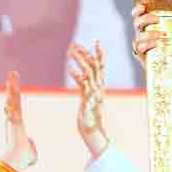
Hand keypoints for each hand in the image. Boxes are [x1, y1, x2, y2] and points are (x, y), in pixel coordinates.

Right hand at [1, 70, 37, 170]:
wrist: (16, 161)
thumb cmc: (23, 160)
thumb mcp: (30, 154)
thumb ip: (31, 149)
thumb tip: (31, 152)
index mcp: (17, 125)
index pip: (16, 107)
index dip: (14, 97)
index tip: (12, 88)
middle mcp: (12, 119)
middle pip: (13, 99)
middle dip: (12, 85)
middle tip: (12, 73)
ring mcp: (12, 119)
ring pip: (12, 99)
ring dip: (12, 86)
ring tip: (12, 74)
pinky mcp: (14, 120)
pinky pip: (14, 105)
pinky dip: (13, 95)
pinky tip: (12, 84)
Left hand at [69, 42, 109, 157]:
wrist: (92, 129)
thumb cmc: (90, 114)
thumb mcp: (89, 96)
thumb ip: (86, 84)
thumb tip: (80, 73)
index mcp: (100, 84)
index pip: (102, 65)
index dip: (100, 53)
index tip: (97, 41)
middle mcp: (99, 87)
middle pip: (95, 65)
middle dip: (86, 53)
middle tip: (75, 44)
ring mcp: (95, 92)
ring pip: (89, 72)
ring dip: (80, 61)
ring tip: (69, 52)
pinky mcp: (88, 99)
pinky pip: (84, 85)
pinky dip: (77, 77)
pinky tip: (70, 70)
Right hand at [130, 2, 171, 76]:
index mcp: (148, 25)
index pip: (138, 14)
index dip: (137, 9)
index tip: (143, 6)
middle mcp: (142, 33)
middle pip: (137, 22)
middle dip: (146, 18)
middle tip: (158, 19)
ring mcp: (140, 44)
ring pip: (139, 35)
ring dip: (150, 33)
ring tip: (163, 34)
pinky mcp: (141, 55)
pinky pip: (140, 47)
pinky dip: (149, 44)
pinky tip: (158, 44)